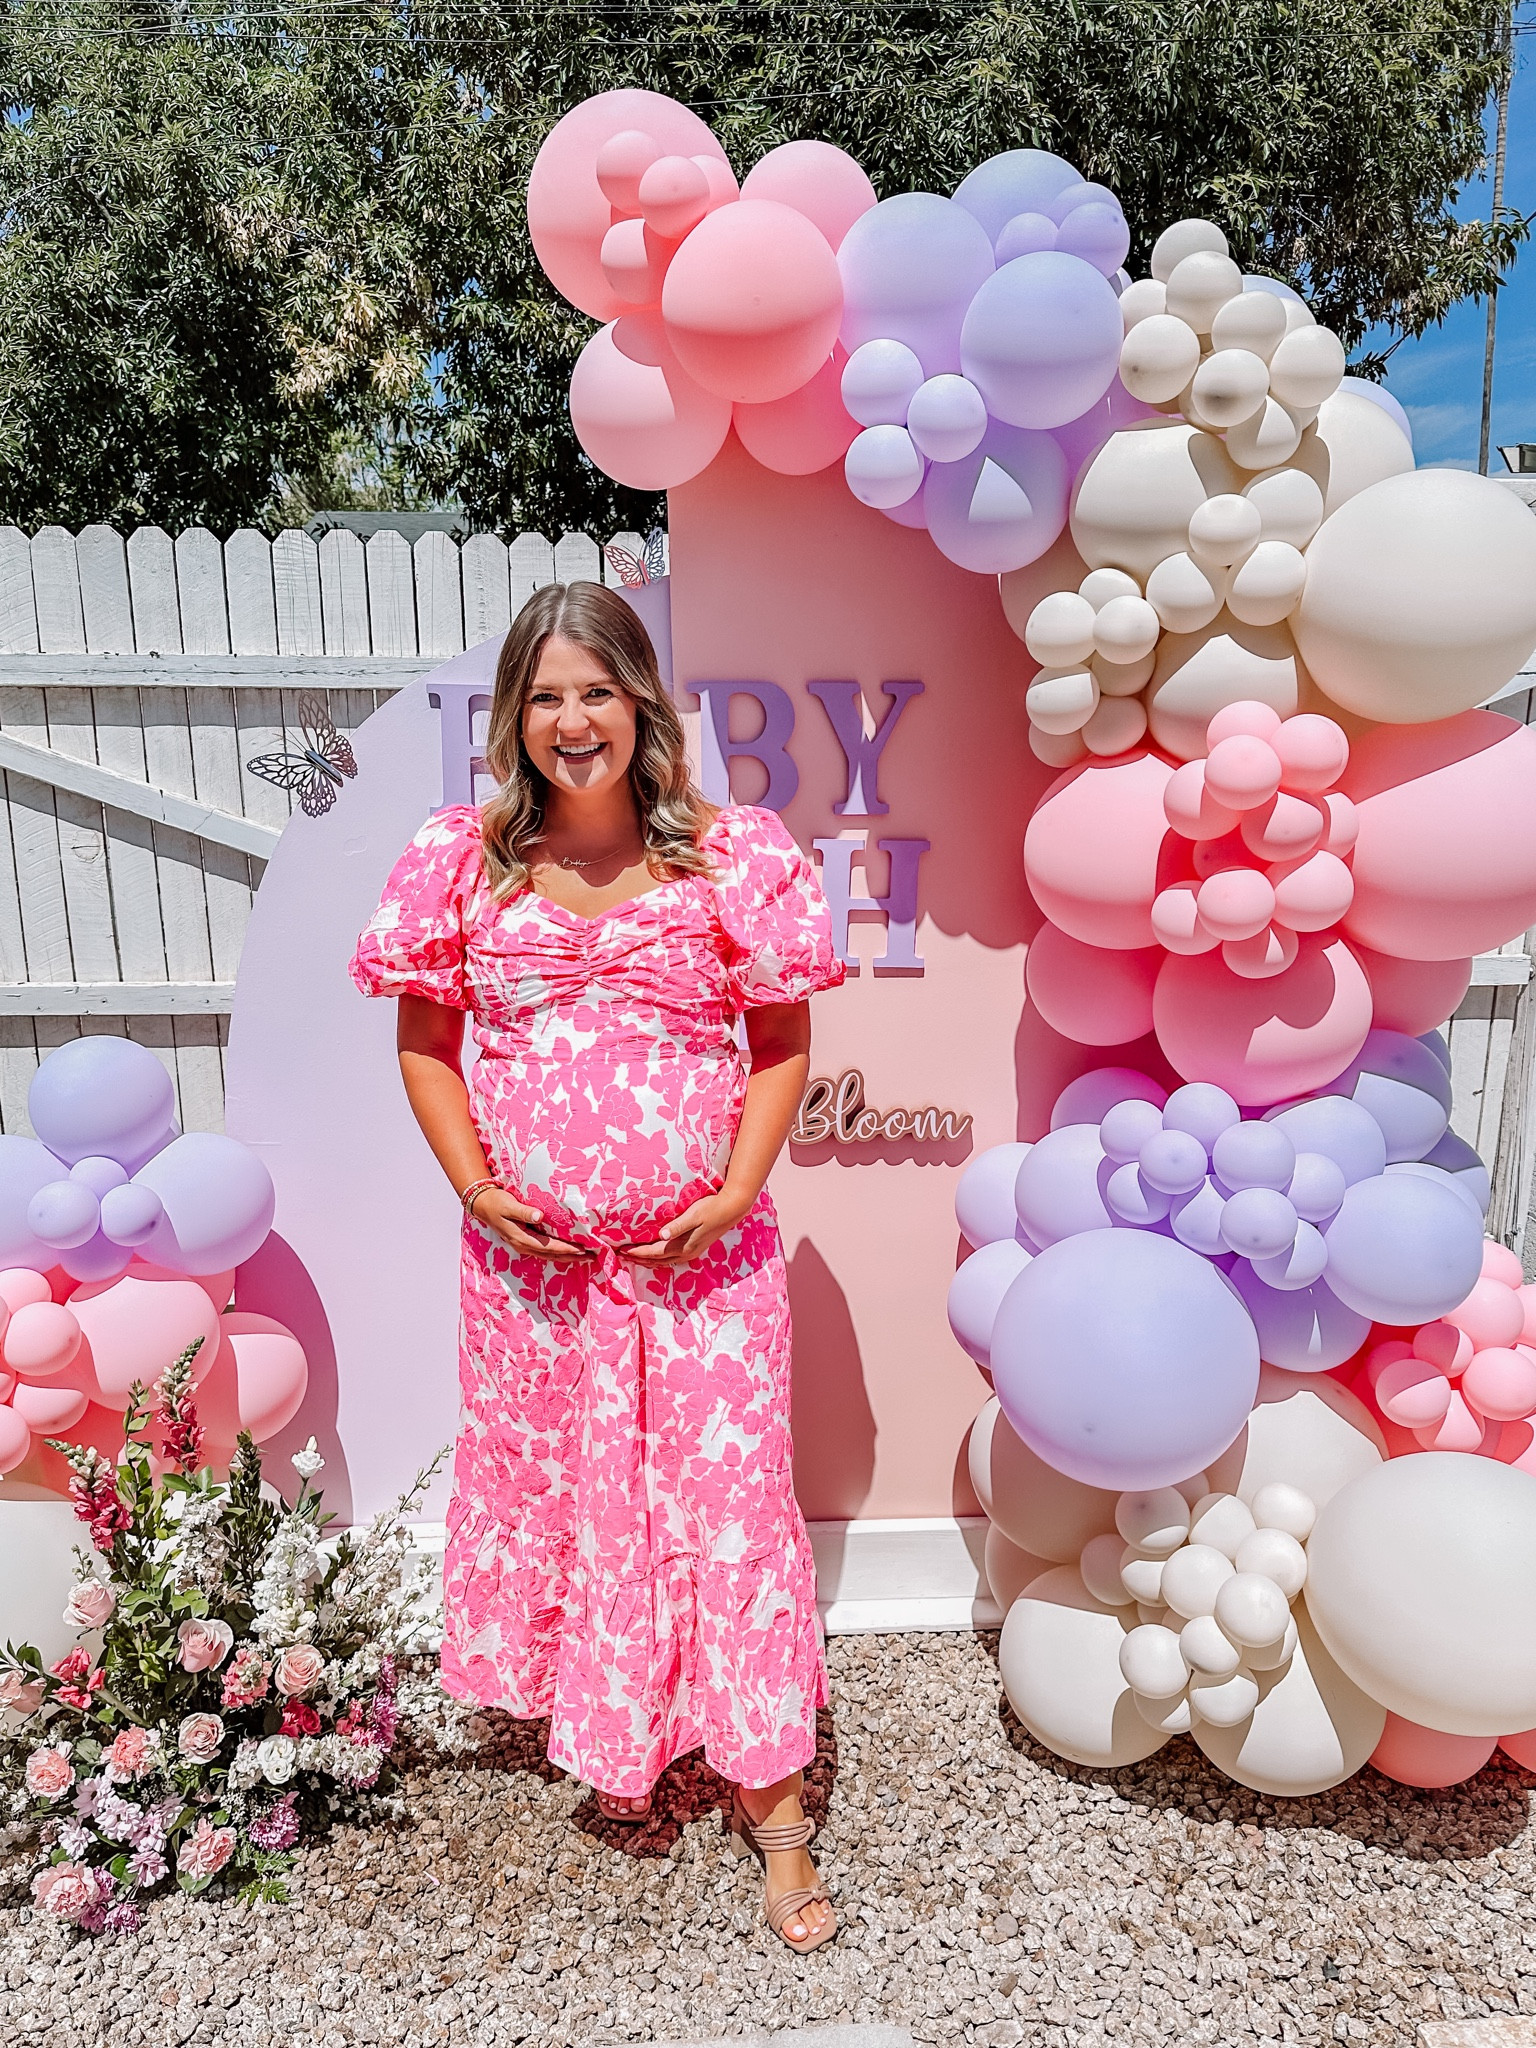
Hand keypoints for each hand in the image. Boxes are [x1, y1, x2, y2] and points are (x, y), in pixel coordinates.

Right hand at [468, 1188, 588, 1259]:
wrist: (483, 1205)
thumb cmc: (497, 1202)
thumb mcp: (509, 1205)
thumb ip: (524, 1212)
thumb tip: (539, 1216)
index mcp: (521, 1238)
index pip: (549, 1246)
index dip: (566, 1249)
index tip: (582, 1249)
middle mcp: (523, 1245)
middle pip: (552, 1255)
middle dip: (572, 1257)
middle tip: (591, 1256)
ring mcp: (524, 1245)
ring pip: (549, 1255)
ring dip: (567, 1257)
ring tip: (584, 1257)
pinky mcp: (525, 1242)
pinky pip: (545, 1251)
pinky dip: (558, 1253)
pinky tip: (568, 1251)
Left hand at [625, 1188, 753, 1265]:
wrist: (732, 1210)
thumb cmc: (711, 1208)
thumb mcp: (693, 1215)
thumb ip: (677, 1225)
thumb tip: (661, 1235)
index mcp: (683, 1246)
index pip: (654, 1252)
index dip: (637, 1252)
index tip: (622, 1250)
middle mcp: (686, 1253)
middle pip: (657, 1260)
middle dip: (639, 1259)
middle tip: (622, 1256)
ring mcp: (692, 1253)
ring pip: (665, 1262)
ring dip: (649, 1261)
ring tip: (635, 1258)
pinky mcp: (696, 1248)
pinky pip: (672, 1259)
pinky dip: (660, 1259)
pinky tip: (657, 1255)